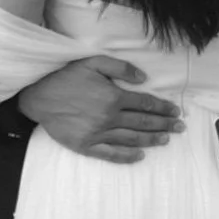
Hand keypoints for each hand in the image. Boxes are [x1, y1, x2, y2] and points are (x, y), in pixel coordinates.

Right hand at [18, 56, 183, 162]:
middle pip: (143, 123)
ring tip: (166, 140)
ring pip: (131, 139)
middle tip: (180, 128)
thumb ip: (120, 68)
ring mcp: (98, 134)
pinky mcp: (86, 146)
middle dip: (164, 125)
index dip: (163, 108)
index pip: (145, 104)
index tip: (175, 112)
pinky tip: (140, 156)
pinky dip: (127, 156)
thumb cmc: (66, 77)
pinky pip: (111, 154)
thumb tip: (143, 78)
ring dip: (151, 140)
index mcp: (113, 97)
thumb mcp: (93, 62)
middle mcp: (108, 117)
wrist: (38, 96)